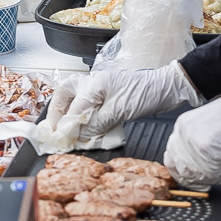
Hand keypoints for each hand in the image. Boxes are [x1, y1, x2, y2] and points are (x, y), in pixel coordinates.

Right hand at [53, 61, 199, 141]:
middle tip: (54, 127)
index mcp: (94, 83)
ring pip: (76, 98)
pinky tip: (86, 128)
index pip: (73, 106)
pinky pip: (90, 106)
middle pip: (65, 93)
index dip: (66, 124)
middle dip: (57, 110)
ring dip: (70, 112)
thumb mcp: (118, 111)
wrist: (166, 89)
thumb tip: (80, 134)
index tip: (62, 137)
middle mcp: (94, 84)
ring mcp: (101, 89)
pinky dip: (85, 117)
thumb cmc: (145, 94)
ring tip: (66, 128)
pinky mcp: (110, 97)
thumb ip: (96, 123)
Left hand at [164, 89, 220, 188]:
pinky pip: (212, 174)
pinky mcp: (206, 150)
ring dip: (210, 178)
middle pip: (181, 169)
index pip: (171, 157)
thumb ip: (195, 148)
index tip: (189, 178)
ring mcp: (193, 142)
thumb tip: (196, 170)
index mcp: (182, 126)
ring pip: (196, 174)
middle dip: (195, 180)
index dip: (180, 172)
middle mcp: (183, 134)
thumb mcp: (206, 128)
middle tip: (207, 181)